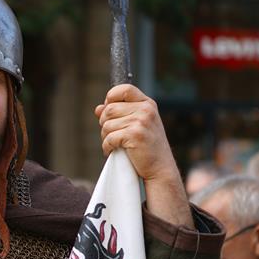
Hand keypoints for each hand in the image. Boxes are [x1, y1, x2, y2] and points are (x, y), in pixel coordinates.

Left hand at [95, 84, 192, 227]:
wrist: (160, 169)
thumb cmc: (147, 148)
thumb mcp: (135, 126)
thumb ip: (118, 114)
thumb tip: (98, 108)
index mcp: (147, 104)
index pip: (123, 89)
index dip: (110, 98)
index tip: (109, 112)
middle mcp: (145, 110)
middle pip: (109, 109)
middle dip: (104, 123)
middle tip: (111, 136)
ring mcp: (141, 121)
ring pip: (106, 124)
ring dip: (105, 137)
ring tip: (115, 145)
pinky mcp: (134, 135)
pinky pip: (109, 138)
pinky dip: (107, 147)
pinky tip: (113, 151)